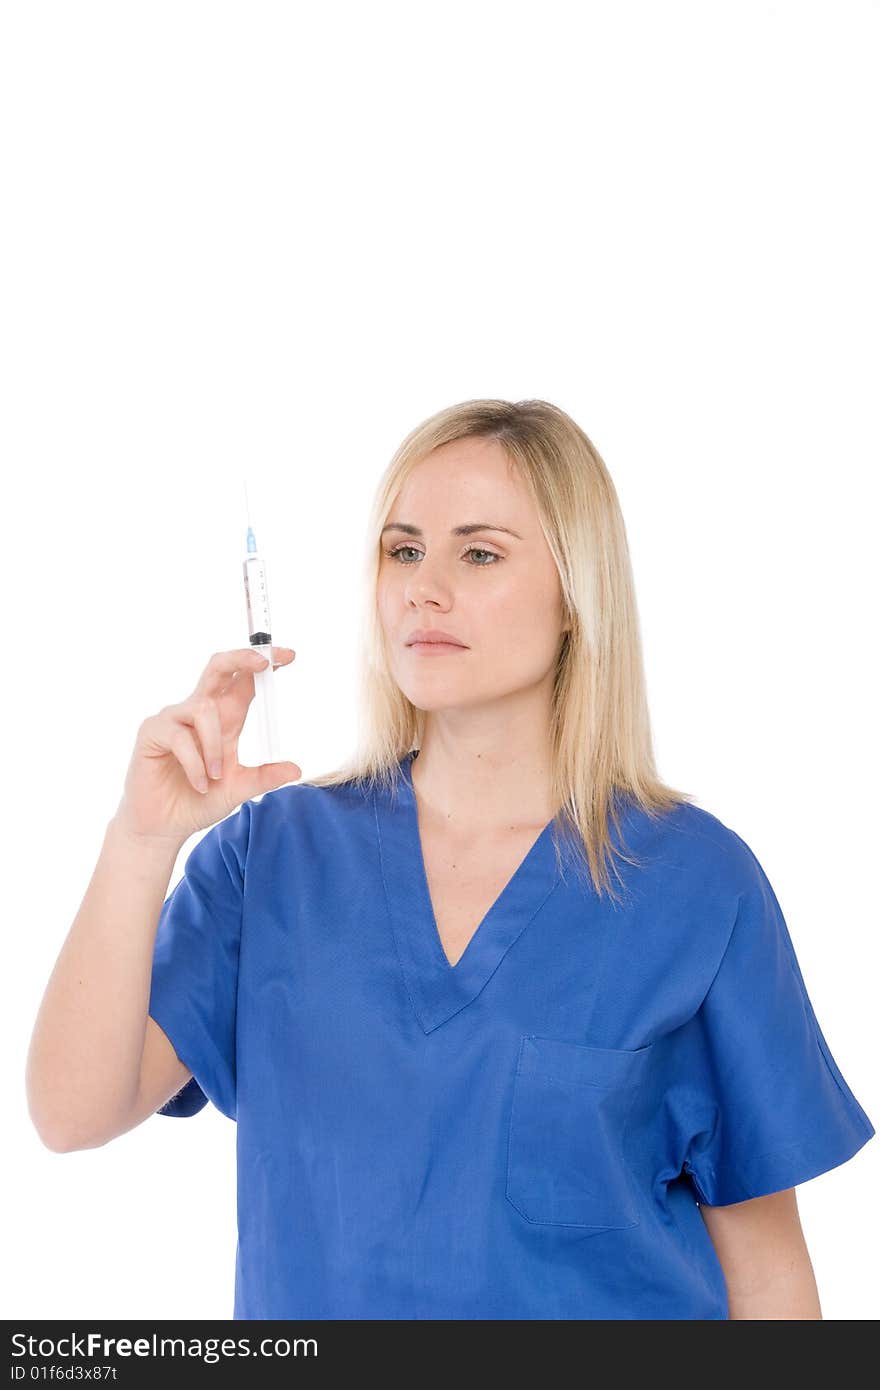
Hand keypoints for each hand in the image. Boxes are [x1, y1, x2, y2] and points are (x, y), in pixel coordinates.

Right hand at [112, 646, 300, 844]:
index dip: (263, 664)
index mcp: (223, 718)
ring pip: (205, 710)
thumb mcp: (238, 788)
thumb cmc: (198, 801)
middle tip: (264, 662)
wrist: (164, 826)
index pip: (244, 681)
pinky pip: (180, 737)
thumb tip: (297, 769)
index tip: (289, 656)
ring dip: (215, 747)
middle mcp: (198, 711)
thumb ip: (264, 777)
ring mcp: (173, 719)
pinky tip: (200, 784)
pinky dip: (196, 764)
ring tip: (216, 777)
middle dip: (242, 658)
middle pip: (218, 668)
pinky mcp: (152, 732)